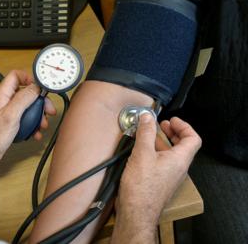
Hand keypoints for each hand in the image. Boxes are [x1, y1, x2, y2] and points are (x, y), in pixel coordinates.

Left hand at [0, 70, 55, 173]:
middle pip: (25, 93)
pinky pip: (22, 119)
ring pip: (25, 107)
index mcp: (2, 94)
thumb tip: (35, 87)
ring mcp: (5, 112)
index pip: (16, 76)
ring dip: (36, 115)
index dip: (30, 78)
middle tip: (48, 110)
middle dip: (38, 101)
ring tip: (42, 125)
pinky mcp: (7, 122)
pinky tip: (35, 133)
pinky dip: (30, 125)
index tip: (41, 88)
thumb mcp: (11, 115)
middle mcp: (3, 100)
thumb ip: (23, 98)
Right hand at [115, 115, 201, 232]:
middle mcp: (178, 169)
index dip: (184, 126)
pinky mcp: (160, 183)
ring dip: (162, 143)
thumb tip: (147, 117)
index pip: (193, 139)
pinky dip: (155, 154)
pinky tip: (141, 153)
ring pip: (171, 155)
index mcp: (180, 159)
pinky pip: (162, 164)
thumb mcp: (142, 154)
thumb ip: (146, 133)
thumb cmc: (142, 187)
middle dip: (172, 133)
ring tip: (148, 136)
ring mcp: (169, 177)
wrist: (136, 212)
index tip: (171, 120)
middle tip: (161, 125)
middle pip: (183, 146)